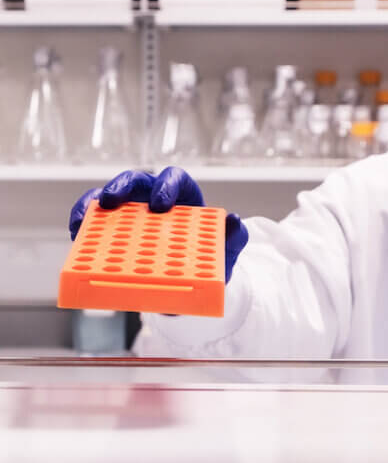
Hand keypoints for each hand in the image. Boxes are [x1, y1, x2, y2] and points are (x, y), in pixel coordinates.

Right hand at [69, 167, 248, 282]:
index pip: (175, 178)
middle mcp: (155, 197)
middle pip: (136, 180)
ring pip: (109, 195)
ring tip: (84, 220)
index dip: (167, 186)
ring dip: (94, 202)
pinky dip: (84, 220)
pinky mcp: (115, 226)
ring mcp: (132, 210)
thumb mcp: (226, 254)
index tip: (160, 206)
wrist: (193, 284)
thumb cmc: (210, 261)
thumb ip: (235, 238)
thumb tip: (234, 220)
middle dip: (122, 186)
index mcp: (185, 197)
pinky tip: (77, 233)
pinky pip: (95, 217)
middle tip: (112, 201)